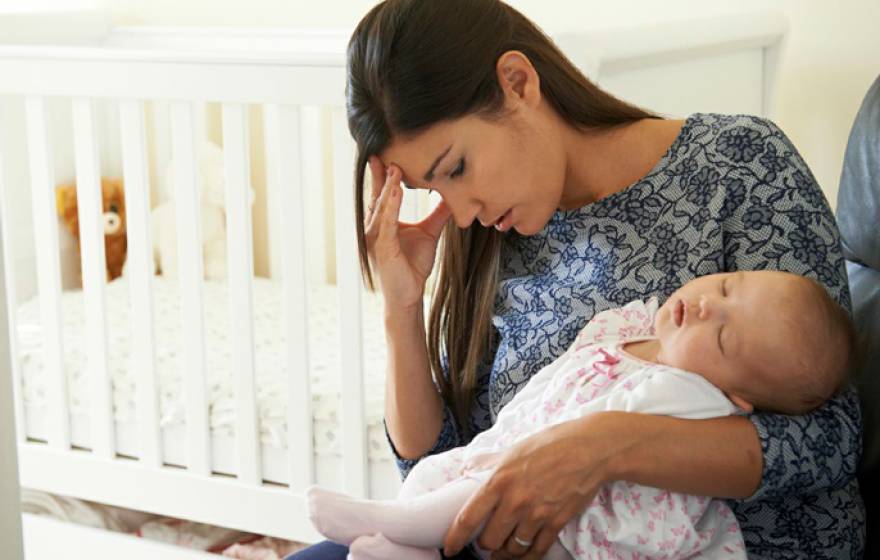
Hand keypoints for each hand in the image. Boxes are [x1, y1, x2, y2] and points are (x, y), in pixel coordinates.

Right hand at [364, 156, 450, 309]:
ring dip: (387, 186)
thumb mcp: (429, 233)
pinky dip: (391, 206)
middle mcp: (374, 226)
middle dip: (381, 173)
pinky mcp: (383, 247)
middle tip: (385, 150)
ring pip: (381, 206)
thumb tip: (454, 195)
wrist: (409, 296)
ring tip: (394, 167)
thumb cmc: (413, 266)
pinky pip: (387, 223)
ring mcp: (376, 237)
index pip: (382, 192)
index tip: (388, 152)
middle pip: (377, 194)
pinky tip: (396, 191)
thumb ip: (438, 213)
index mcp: (382, 221)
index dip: (383, 173)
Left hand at [443, 413, 635, 559]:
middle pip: (489, 541)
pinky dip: (529, 556)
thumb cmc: (552, 443)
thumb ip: (489, 461)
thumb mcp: (514, 448)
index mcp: (499, 480)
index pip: (468, 517)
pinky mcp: (556, 523)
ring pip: (512, 550)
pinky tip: (526, 553)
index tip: (449, 547)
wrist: (591, 449)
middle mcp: (515, 501)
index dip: (455, 538)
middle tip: (485, 542)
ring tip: (503, 550)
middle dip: (484, 545)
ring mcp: (536, 515)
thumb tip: (468, 468)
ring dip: (505, 553)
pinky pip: (537, 551)